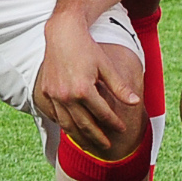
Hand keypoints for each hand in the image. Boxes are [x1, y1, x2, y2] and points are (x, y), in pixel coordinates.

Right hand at [38, 15, 137, 148]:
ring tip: (90, 145)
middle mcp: (66, 95)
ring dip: (80, 137)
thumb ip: (120, 87)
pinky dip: (65, 125)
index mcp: (84, 90)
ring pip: (67, 124)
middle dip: (97, 137)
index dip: (114, 123)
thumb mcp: (106, 66)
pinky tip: (72, 130)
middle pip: (84, 124)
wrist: (62, 34)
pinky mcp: (46, 92)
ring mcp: (54, 95)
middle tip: (107, 146)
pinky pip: (55, 115)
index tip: (122, 129)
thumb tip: (135, 103)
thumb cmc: (87, 49)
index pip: (102, 114)